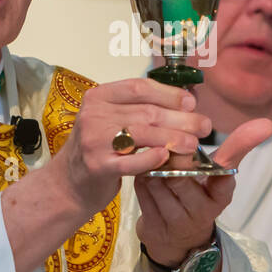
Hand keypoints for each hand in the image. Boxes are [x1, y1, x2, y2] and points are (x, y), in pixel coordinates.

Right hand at [52, 78, 212, 216]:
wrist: (68, 183)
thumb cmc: (98, 148)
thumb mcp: (110, 120)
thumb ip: (138, 108)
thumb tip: (185, 99)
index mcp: (98, 97)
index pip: (138, 87)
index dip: (169, 94)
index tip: (191, 102)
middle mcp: (94, 115)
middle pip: (146, 112)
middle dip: (180, 119)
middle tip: (204, 126)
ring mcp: (94, 141)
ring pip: (142, 134)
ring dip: (173, 138)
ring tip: (193, 145)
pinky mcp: (98, 166)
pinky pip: (131, 161)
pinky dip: (151, 158)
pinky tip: (167, 157)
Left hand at [135, 118, 271, 265]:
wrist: (178, 241)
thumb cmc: (200, 195)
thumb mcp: (220, 175)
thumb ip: (236, 148)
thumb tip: (266, 123)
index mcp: (222, 195)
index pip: (223, 173)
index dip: (217, 153)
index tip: (207, 142)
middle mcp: (201, 211)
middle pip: (180, 175)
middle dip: (169, 155)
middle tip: (164, 141)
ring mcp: (176, 222)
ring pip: (157, 181)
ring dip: (151, 164)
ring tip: (151, 154)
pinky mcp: (154, 226)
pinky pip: (143, 191)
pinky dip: (141, 175)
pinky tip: (142, 169)